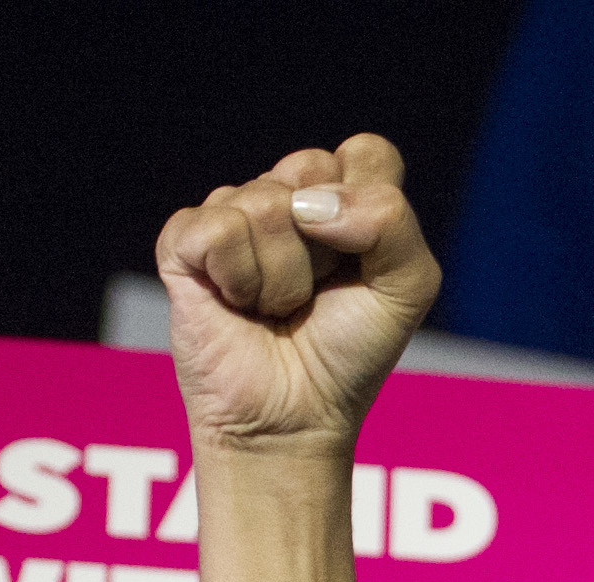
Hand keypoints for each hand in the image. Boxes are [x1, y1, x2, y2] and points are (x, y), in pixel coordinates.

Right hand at [155, 138, 438, 458]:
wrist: (295, 416)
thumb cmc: (348, 353)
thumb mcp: (408, 287)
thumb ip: (393, 222)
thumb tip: (309, 204)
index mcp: (340, 198)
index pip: (366, 153)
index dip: (370, 208)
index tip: (363, 266)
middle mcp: (284, 197)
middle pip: (311, 169)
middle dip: (326, 247)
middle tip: (316, 292)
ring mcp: (231, 215)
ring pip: (265, 203)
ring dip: (282, 275)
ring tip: (275, 307)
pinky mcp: (185, 242)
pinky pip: (219, 229)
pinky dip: (238, 280)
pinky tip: (237, 305)